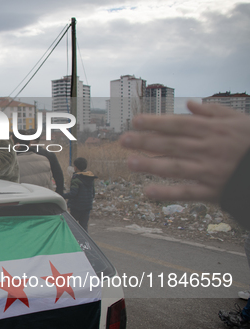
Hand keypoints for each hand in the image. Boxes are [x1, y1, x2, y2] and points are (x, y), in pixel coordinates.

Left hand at [119, 101, 249, 202]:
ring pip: (174, 167)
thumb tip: (190, 104)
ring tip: (129, 163)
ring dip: (150, 165)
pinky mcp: (211, 190)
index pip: (177, 125)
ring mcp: (208, 170)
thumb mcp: (238, 119)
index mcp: (211, 130)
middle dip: (145, 142)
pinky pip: (186, 192)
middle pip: (170, 144)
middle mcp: (206, 149)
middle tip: (123, 140)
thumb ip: (213, 111)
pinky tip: (148, 192)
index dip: (155, 123)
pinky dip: (167, 193)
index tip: (135, 121)